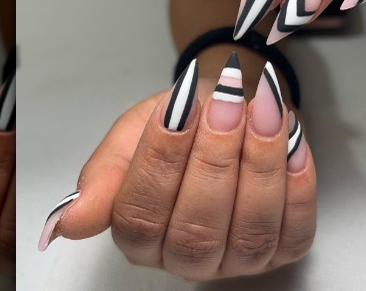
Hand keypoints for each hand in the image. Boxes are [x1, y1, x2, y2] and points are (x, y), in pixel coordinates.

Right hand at [39, 54, 315, 279]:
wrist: (227, 107)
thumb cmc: (181, 121)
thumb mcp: (133, 134)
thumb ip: (106, 175)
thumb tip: (68, 222)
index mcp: (140, 236)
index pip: (140, 217)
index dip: (160, 162)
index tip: (177, 109)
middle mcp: (187, 258)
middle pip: (196, 231)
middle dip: (213, 161)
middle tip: (223, 106)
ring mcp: (239, 259)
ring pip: (249, 232)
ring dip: (258, 166)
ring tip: (262, 113)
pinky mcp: (284, 247)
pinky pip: (296, 228)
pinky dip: (297, 182)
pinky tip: (290, 140)